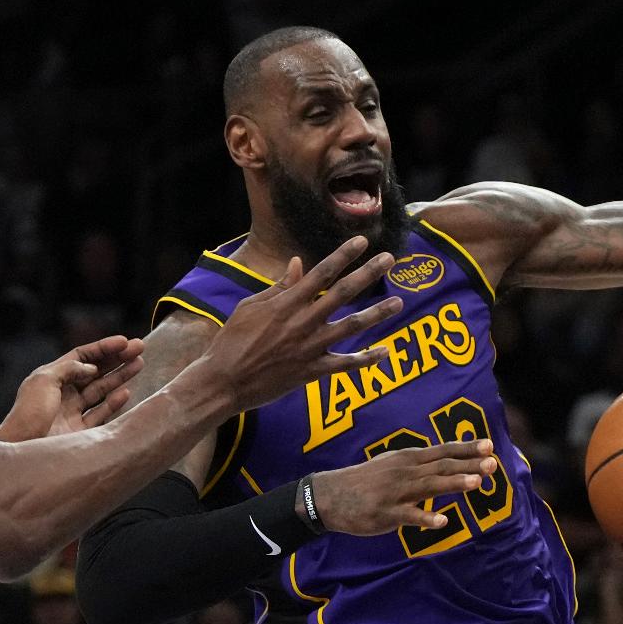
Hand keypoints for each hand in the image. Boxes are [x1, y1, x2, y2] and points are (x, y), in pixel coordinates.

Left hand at [0, 335, 145, 441]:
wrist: (22, 448)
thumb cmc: (28, 413)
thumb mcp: (44, 381)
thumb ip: (69, 369)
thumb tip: (91, 367)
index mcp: (52, 377)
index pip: (81, 357)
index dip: (103, 348)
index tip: (124, 342)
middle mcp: (63, 393)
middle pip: (95, 371)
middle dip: (117, 359)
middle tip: (139, 348)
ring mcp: (73, 413)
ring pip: (101, 390)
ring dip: (120, 377)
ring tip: (139, 365)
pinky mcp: (80, 433)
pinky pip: (101, 414)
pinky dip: (114, 403)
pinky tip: (126, 392)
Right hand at [203, 237, 404, 409]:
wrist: (223, 381)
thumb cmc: (232, 341)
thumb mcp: (250, 307)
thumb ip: (279, 287)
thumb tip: (298, 263)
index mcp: (286, 303)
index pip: (321, 273)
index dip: (343, 255)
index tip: (362, 241)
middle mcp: (302, 322)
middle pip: (342, 293)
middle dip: (367, 274)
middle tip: (389, 259)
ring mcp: (309, 348)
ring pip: (350, 327)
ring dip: (376, 314)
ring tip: (399, 302)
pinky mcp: (311, 372)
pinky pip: (344, 364)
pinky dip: (366, 359)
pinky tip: (384, 351)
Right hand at [310, 440, 498, 534]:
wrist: (329, 496)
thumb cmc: (365, 482)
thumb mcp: (392, 464)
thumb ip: (418, 465)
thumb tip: (445, 463)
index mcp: (408, 459)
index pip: (443, 451)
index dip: (466, 448)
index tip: (489, 446)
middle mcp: (405, 471)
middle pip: (442, 466)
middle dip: (468, 464)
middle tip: (493, 464)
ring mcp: (395, 492)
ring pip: (429, 486)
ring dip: (453, 483)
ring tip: (476, 482)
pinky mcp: (386, 513)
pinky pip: (408, 516)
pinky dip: (425, 518)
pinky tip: (442, 522)